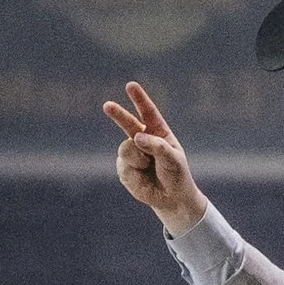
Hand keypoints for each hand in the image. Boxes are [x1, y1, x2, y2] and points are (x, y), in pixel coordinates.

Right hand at [101, 81, 208, 228]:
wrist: (170, 198)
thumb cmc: (176, 175)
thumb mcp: (173, 159)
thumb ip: (157, 146)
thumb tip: (135, 137)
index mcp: (158, 131)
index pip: (148, 112)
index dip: (139, 99)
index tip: (131, 86)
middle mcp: (143, 139)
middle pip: (127, 123)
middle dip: (117, 114)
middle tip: (107, 106)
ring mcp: (131, 153)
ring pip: (126, 148)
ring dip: (138, 158)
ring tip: (148, 167)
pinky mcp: (124, 168)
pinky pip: (123, 164)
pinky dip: (134, 172)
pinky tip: (142, 178)